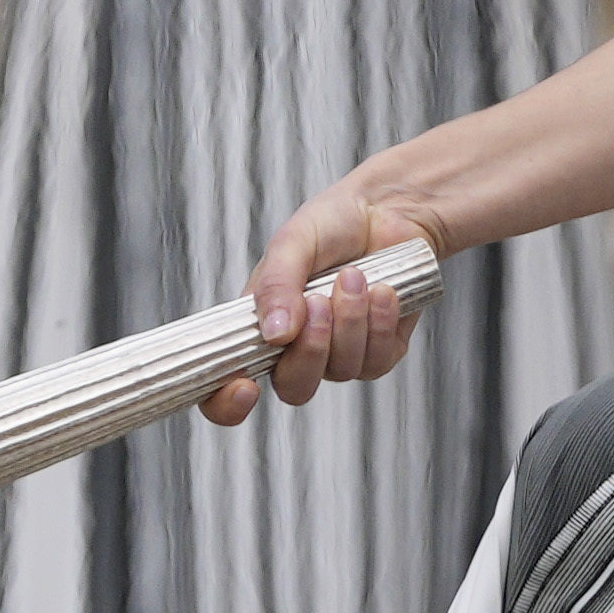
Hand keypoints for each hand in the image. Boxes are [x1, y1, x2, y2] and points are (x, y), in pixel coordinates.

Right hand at [203, 177, 439, 424]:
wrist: (387, 208)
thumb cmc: (331, 224)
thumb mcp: (291, 243)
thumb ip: (276, 286)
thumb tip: (273, 334)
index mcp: (260, 326)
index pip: (226, 385)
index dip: (226, 403)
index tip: (244, 387)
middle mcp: (297, 348)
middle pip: (294, 388)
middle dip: (310, 350)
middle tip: (319, 300)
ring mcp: (341, 354)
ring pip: (341, 371)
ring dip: (350, 321)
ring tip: (354, 276)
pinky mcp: (381, 350)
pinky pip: (378, 361)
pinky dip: (380, 323)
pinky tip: (382, 290)